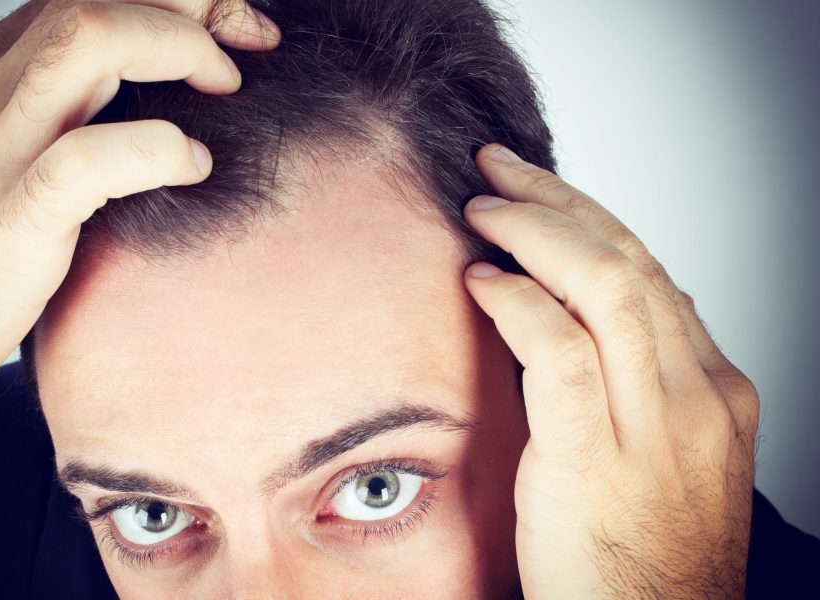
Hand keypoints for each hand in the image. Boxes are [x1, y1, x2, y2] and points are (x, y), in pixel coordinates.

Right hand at [0, 0, 279, 417]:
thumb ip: (57, 114)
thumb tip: (145, 102)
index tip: (236, 30)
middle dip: (193, 4)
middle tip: (253, 45)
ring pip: (88, 39)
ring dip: (177, 47)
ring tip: (225, 88)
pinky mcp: (7, 218)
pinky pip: (86, 159)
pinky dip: (155, 149)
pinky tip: (192, 165)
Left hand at [461, 145, 759, 597]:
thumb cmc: (639, 555)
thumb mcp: (660, 454)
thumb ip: (648, 379)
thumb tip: (627, 306)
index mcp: (713, 390)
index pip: (650, 272)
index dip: (587, 219)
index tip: (535, 191)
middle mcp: (695, 397)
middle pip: (629, 261)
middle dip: (558, 201)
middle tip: (498, 169)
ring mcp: (655, 428)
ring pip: (606, 286)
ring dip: (535, 231)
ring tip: (481, 207)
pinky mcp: (597, 460)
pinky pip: (560, 352)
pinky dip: (518, 301)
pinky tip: (482, 279)